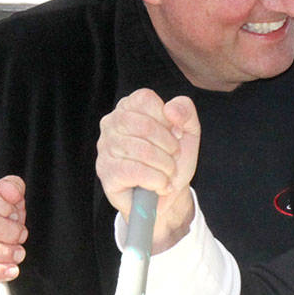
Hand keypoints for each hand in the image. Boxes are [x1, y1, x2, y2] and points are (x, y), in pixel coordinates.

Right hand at [97, 88, 201, 250]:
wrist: (166, 195)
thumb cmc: (173, 159)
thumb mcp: (188, 132)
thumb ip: (185, 111)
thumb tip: (170, 109)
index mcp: (129, 107)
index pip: (145, 99)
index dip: (166, 120)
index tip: (173, 136)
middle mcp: (111, 123)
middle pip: (144, 126)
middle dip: (169, 146)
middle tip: (173, 158)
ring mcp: (105, 148)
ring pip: (142, 151)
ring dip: (165, 166)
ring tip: (168, 174)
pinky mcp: (106, 173)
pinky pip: (134, 171)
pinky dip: (156, 181)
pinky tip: (160, 185)